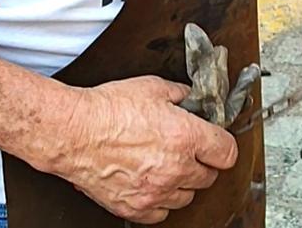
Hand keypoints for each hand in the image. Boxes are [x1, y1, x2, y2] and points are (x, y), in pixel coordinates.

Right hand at [53, 76, 237, 223]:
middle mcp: (176, 168)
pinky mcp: (136, 207)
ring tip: (166, 165)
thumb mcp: (151, 87)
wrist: (75, 132)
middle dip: (202, 163)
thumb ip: (180, 95)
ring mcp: (156, 192)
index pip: (226, 153)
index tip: (216, 142)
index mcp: (186, 137)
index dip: (222, 145)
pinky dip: (160, 200)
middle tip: (188, 150)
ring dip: (182, 183)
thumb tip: (191, 98)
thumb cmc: (109, 108)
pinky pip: (162, 213)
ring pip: (187, 197)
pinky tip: (151, 182)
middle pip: (209, 177)